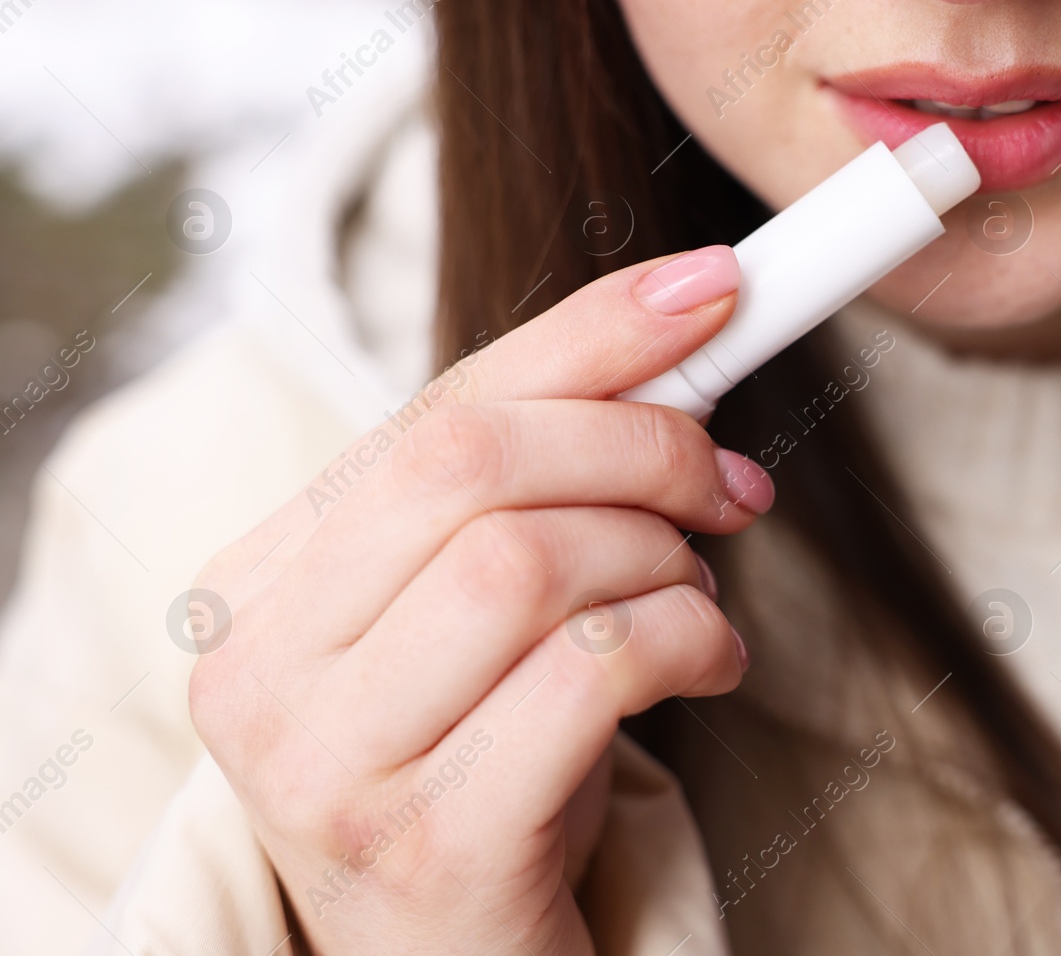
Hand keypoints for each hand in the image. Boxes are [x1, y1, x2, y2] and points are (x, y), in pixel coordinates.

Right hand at [188, 245, 768, 954]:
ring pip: (534, 561)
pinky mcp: (430, 841)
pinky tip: (708, 664)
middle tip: (731, 482)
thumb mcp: (488, 607)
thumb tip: (682, 320)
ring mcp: (330, 764)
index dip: (586, 337)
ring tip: (699, 599)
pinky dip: (689, 639)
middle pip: (472, 468)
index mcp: (260, 585)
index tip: (710, 288)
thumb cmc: (484, 764)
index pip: (432, 412)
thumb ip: (541, 473)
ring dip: (665, 560)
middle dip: (642, 446)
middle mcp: (262, 668)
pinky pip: (595, 671)